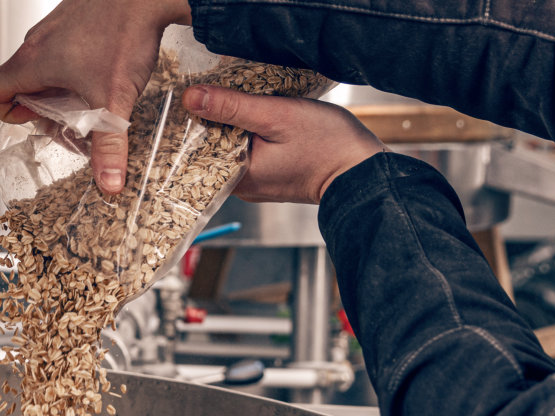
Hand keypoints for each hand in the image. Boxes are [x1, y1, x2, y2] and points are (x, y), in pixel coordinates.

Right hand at [0, 0, 191, 194]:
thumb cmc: (123, 36)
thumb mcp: (115, 100)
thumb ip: (109, 146)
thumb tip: (109, 185)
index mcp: (32, 62)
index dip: (7, 115)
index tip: (40, 119)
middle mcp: (35, 42)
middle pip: (18, 84)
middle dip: (42, 107)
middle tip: (74, 117)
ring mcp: (53, 26)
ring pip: (41, 66)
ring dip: (59, 86)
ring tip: (93, 94)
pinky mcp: (72, 17)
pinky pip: (60, 48)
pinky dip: (74, 65)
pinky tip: (105, 68)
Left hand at [184, 85, 388, 204]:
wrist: (363, 171)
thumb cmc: (327, 146)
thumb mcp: (276, 116)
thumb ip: (232, 107)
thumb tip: (192, 98)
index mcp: (237, 177)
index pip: (197, 145)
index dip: (197, 117)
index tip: (204, 93)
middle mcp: (242, 185)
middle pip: (212, 145)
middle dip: (218, 117)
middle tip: (229, 91)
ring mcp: (256, 182)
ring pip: (231, 145)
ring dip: (236, 122)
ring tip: (248, 101)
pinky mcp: (270, 174)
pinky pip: (249, 150)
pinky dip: (252, 131)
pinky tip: (262, 115)